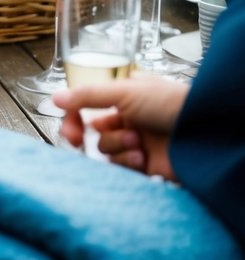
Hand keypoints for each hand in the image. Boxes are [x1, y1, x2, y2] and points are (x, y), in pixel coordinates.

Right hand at [53, 76, 187, 178]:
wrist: (203, 133)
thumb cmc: (172, 103)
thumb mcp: (125, 91)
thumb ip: (87, 95)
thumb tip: (55, 97)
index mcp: (125, 98)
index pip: (87, 107)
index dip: (74, 117)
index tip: (70, 127)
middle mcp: (130, 119)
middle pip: (93, 132)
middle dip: (96, 134)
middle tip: (81, 139)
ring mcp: (138, 143)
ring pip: (106, 151)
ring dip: (117, 147)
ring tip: (138, 143)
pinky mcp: (146, 167)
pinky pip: (121, 169)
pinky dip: (128, 163)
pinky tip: (143, 157)